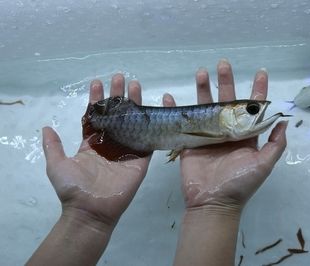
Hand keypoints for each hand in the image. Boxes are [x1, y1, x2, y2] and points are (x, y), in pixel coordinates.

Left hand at [43, 74, 150, 225]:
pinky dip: (151, 124)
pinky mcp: (140, 158)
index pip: (96, 116)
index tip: (97, 82)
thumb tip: (46, 127)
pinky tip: (153, 108)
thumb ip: (53, 146)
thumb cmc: (73, 188)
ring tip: (135, 85)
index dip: (97, 99)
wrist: (91, 210)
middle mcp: (111, 143)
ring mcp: (127, 149)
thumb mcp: (56, 165)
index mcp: (92, 143)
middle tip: (120, 77)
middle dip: (117, 95)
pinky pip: (147, 139)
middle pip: (116, 114)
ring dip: (134, 103)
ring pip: (132, 122)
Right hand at [163, 60, 287, 209]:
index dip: (257, 89)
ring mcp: (207, 134)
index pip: (252, 108)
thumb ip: (275, 144)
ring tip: (201, 72)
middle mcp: (227, 130)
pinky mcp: (190, 140)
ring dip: (202, 88)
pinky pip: (182, 120)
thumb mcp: (263, 164)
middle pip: (227, 100)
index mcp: (245, 135)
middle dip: (226, 81)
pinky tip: (169, 96)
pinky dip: (175, 108)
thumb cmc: (240, 183)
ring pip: (205, 105)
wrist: (213, 202)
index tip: (260, 72)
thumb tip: (284, 120)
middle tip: (224, 64)